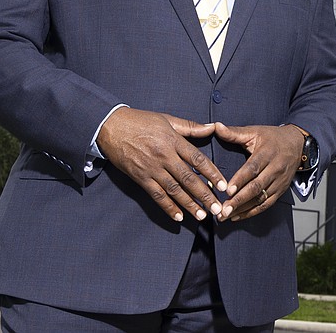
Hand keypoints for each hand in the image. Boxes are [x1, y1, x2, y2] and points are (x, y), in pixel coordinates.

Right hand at [97, 107, 225, 222]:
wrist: (111, 126)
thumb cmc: (141, 121)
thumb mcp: (167, 119)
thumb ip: (190, 127)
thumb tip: (212, 127)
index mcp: (173, 140)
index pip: (197, 159)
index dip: (212, 173)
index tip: (224, 185)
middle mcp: (164, 156)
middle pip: (188, 178)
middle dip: (204, 195)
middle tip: (217, 208)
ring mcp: (152, 168)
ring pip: (174, 190)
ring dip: (189, 204)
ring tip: (202, 215)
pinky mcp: (140, 178)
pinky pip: (156, 195)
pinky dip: (167, 207)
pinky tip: (178, 216)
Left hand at [214, 123, 304, 221]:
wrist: (298, 144)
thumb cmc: (273, 138)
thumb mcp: (255, 131)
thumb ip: (235, 132)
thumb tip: (216, 126)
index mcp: (267, 153)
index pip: (253, 168)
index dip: (241, 179)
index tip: (228, 190)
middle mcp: (275, 168)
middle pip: (256, 187)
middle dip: (239, 200)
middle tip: (223, 210)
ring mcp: (279, 181)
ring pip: (261, 198)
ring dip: (243, 209)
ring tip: (226, 216)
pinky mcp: (280, 190)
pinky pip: (266, 204)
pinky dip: (252, 212)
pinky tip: (237, 216)